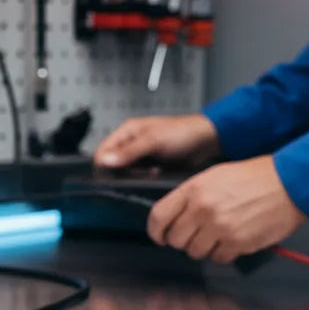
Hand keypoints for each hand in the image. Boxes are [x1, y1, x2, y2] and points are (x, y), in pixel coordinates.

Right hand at [94, 114, 220, 169]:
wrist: (206, 140)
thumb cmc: (183, 132)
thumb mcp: (153, 141)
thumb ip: (129, 152)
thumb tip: (105, 161)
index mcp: (126, 131)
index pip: (102, 152)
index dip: (106, 165)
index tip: (119, 173)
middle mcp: (130, 143)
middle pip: (112, 164)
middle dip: (125, 171)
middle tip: (141, 171)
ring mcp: (139, 155)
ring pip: (124, 172)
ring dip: (136, 176)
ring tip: (152, 171)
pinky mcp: (148, 165)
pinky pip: (137, 176)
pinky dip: (145, 178)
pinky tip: (156, 174)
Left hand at [147, 155, 306, 263]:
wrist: (290, 182)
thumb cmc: (255, 177)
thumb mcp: (214, 175)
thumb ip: (190, 195)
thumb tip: (173, 216)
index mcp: (193, 189)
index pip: (158, 216)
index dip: (155, 231)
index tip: (159, 236)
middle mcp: (203, 209)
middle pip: (175, 239)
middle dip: (182, 240)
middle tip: (194, 235)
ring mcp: (220, 228)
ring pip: (195, 252)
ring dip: (203, 248)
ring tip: (216, 236)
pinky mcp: (238, 242)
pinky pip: (218, 258)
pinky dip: (222, 253)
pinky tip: (231, 241)